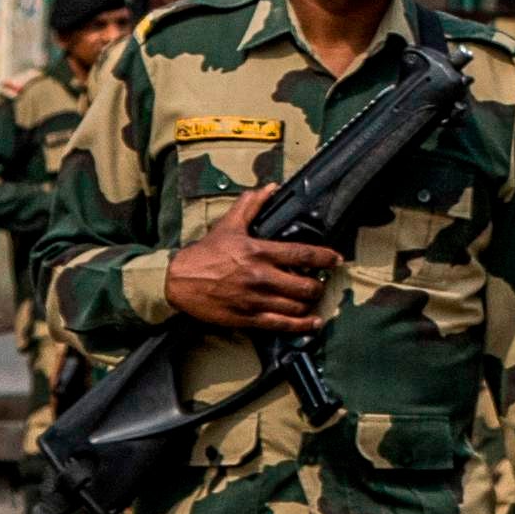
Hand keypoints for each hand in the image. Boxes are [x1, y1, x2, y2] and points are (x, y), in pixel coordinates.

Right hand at [160, 204, 337, 330]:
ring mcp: (255, 300)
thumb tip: (270, 188)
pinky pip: (281, 325)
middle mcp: (261, 277)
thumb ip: (251, 205)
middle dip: (318, 284)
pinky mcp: (248, 318)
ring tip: (312, 298)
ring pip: (297, 306)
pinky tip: (312, 323)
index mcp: (259, 252)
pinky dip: (301, 325)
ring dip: (310, 303)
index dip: (325, 257)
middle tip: (319, 281)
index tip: (336, 259)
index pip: (302, 254)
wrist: (178, 281)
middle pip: (306, 285)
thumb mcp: (229, 225)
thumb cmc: (205, 253)